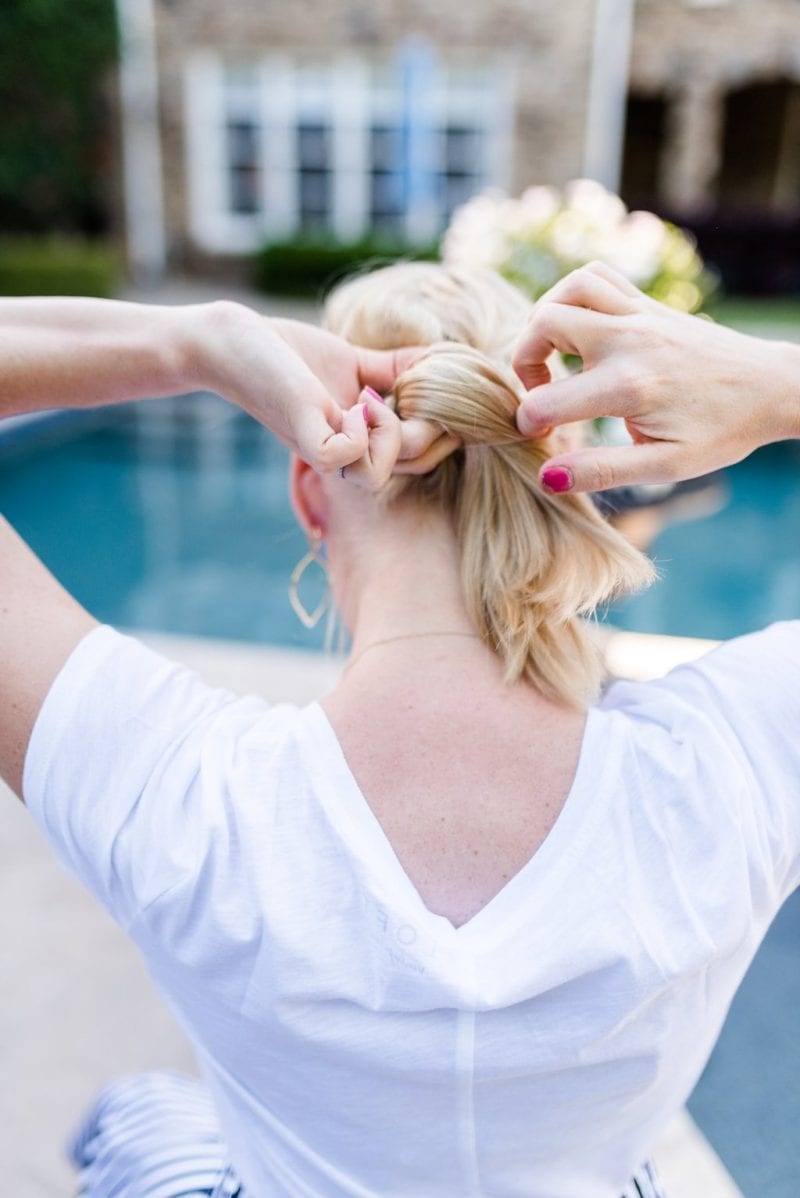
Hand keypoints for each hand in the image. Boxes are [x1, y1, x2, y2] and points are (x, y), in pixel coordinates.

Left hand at [199, 305, 452, 487]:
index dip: (442, 428)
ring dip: (390, 435)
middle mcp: (344, 452)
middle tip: (404, 388)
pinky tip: (348, 403)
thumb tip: (438, 359)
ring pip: (379, 476)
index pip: (421, 458)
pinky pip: (348, 458)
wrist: (234, 342)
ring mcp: (324, 448)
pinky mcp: (305, 438)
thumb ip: (392, 370)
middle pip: (414, 466)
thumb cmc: (288, 353)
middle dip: (427, 427)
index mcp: (361, 440)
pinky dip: (359, 432)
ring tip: (369, 398)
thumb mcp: (352, 363)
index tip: (429, 383)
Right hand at [512, 262, 799, 492]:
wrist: (772, 388)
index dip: (529, 423)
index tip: (542, 439)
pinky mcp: (650, 305)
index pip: (547, 400)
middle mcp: (630, 341)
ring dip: (546, 317)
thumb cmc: (722, 432)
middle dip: (523, 360)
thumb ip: (602, 471)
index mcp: (629, 386)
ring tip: (552, 354)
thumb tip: (548, 476)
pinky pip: (599, 276)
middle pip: (545, 322)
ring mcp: (641, 315)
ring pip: (570, 287)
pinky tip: (580, 329)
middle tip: (539, 393)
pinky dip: (574, 295)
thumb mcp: (665, 466)